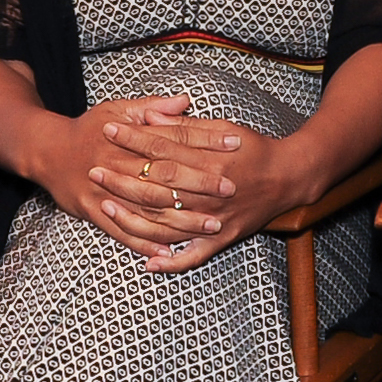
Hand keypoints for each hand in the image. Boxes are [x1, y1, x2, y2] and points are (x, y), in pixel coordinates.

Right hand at [22, 95, 221, 268]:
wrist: (46, 151)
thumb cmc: (87, 129)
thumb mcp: (117, 110)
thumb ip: (153, 108)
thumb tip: (186, 101)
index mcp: (129, 139)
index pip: (175, 140)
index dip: (205, 143)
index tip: (234, 145)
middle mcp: (120, 165)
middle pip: (166, 177)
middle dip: (200, 185)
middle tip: (230, 190)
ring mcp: (107, 192)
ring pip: (149, 210)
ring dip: (181, 220)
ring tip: (211, 226)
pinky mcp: (94, 213)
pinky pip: (123, 232)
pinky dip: (145, 244)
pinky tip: (169, 252)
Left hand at [84, 98, 300, 270]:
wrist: (290, 178)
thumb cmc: (255, 149)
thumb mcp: (224, 128)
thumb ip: (186, 127)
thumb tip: (151, 118)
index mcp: (210, 160)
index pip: (163, 148)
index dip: (133, 139)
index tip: (108, 129)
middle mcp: (210, 192)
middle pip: (157, 186)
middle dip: (121, 178)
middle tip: (92, 169)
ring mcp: (215, 219)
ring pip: (166, 224)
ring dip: (133, 218)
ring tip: (104, 209)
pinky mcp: (222, 238)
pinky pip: (193, 256)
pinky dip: (171, 262)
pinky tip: (148, 264)